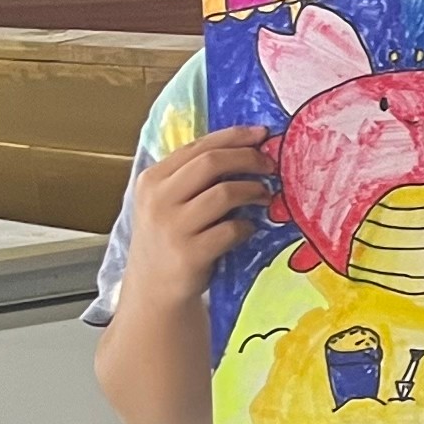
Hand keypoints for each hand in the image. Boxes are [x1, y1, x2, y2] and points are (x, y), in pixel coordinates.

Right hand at [118, 127, 278, 302]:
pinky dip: (247, 226)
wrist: (153, 290)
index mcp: (152, 179)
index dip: (234, 137)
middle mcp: (158, 199)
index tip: (262, 134)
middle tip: (271, 165)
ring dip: (254, 191)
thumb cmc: (170, 239)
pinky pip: (231, 230)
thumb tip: (246, 147)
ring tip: (265, 197)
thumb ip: (194, 177)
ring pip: (225, 193)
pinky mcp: (189, 254)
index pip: (197, 146)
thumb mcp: (168, 202)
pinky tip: (248, 229)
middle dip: (248, 158)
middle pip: (212, 163)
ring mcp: (172, 227)